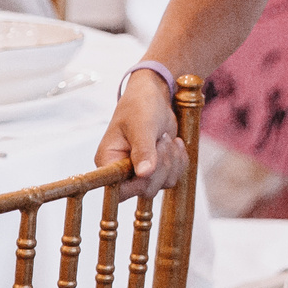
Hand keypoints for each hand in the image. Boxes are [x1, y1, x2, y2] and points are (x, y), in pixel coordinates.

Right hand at [95, 70, 187, 196]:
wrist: (154, 97)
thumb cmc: (140, 106)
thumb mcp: (142, 125)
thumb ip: (143, 150)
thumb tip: (144, 174)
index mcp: (108, 161)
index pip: (117, 190)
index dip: (138, 183)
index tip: (151, 163)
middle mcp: (121, 171)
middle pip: (145, 189)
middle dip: (161, 165)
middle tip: (161, 140)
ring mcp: (140, 172)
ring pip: (162, 184)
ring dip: (171, 160)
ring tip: (164, 138)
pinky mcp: (156, 170)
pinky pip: (173, 178)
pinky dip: (179, 161)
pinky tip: (174, 143)